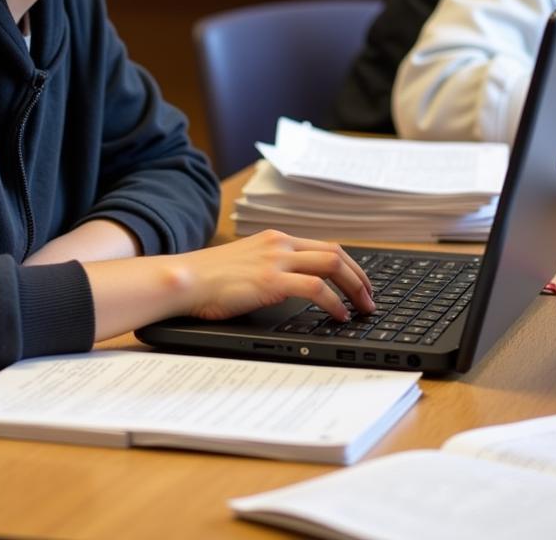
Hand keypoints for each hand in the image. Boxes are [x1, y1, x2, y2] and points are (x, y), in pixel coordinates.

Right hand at [167, 230, 374, 321]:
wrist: (185, 279)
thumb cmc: (209, 279)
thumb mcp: (245, 264)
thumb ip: (269, 267)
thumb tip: (291, 286)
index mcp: (275, 239)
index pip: (323, 246)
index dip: (347, 265)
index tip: (358, 283)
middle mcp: (280, 244)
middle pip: (335, 253)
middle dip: (359, 276)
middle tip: (369, 298)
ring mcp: (277, 260)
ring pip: (332, 265)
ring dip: (355, 288)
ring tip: (363, 308)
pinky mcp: (272, 281)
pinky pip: (316, 288)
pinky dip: (334, 302)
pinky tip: (338, 315)